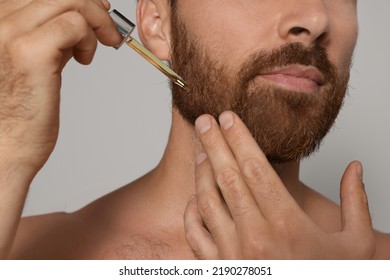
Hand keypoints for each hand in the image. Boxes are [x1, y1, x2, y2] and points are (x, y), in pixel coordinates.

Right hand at [0, 0, 120, 257]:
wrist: (4, 150)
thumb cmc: (17, 115)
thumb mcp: (28, 65)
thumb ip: (45, 39)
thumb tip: (75, 23)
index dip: (75, 2)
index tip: (97, 14)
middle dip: (92, 7)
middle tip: (108, 32)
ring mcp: (11, 33)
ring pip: (70, 1)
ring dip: (95, 22)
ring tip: (100, 47)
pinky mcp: (31, 52)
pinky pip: (75, 23)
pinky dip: (90, 38)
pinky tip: (85, 60)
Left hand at [184, 111, 374, 258]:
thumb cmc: (326, 279)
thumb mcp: (354, 246)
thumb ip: (356, 203)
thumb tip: (354, 167)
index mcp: (287, 225)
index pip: (255, 168)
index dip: (239, 139)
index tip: (228, 117)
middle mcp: (256, 238)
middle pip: (228, 178)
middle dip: (214, 144)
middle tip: (204, 120)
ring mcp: (233, 255)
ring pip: (208, 201)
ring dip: (203, 173)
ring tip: (202, 152)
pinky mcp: (219, 269)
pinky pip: (196, 235)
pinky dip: (193, 212)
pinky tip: (196, 197)